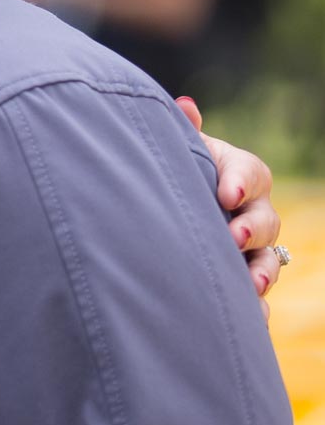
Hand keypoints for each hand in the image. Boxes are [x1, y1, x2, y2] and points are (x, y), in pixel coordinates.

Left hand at [177, 96, 282, 317]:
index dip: (243, 182)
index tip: (227, 193)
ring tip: (251, 284)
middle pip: (266, 219)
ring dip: (263, 272)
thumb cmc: (166, 172)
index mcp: (235, 173)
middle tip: (233, 238)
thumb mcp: (172, 151)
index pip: (252, 172)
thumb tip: (185, 106)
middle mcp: (249, 211)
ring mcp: (249, 249)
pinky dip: (256, 310)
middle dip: (252, 229)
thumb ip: (181, 134)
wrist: (156, 211)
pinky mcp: (239, 280)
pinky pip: (256, 298)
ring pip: (269, 260)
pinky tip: (249, 319)